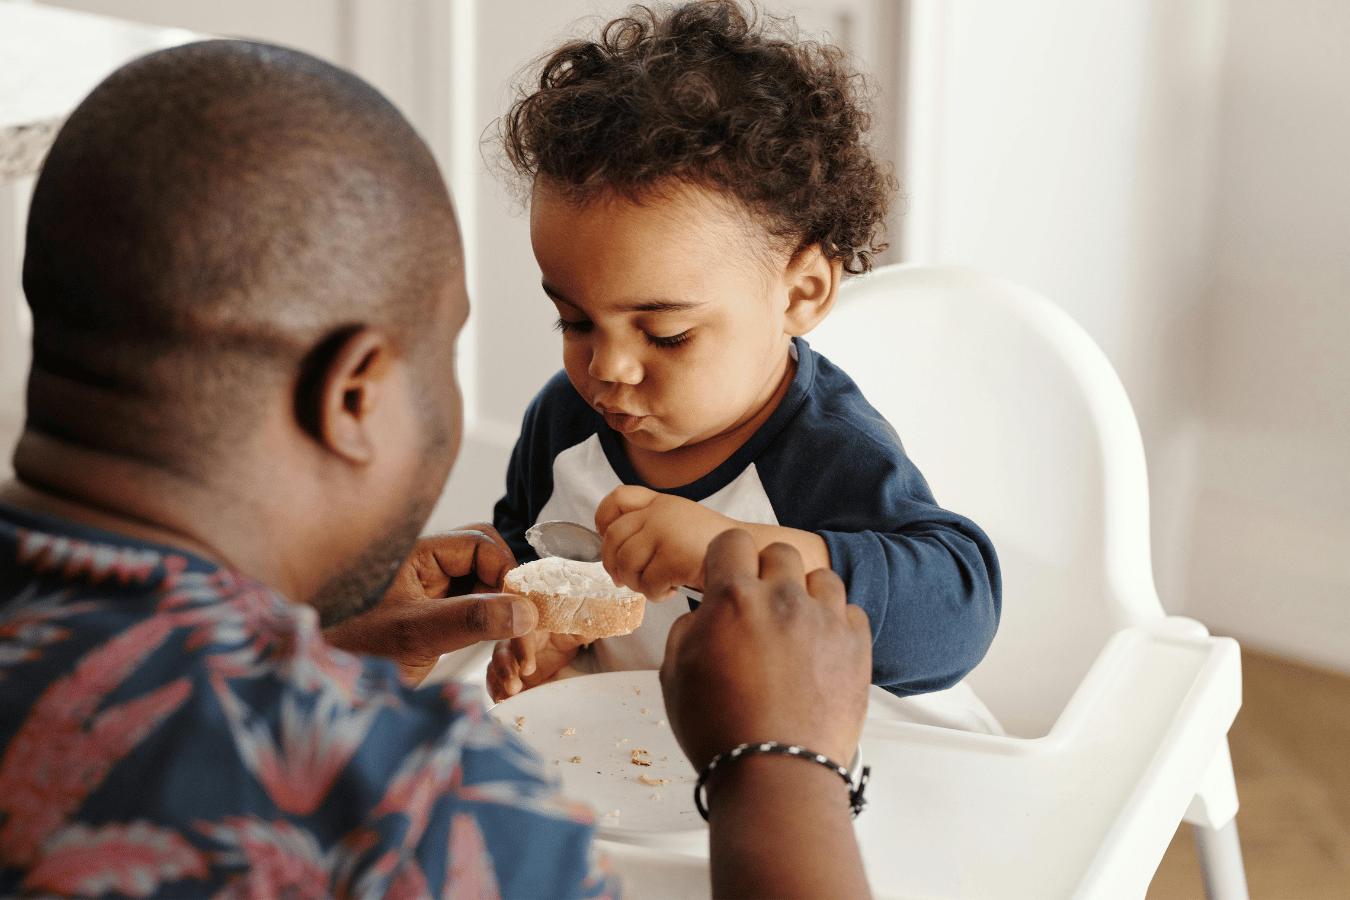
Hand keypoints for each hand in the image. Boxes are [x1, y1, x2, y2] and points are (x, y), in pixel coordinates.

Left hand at [323, 525, 536, 682]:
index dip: (506, 572)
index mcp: (419, 555)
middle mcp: (429, 570)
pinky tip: (503, 665)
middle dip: (511, 596)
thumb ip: (471, 618)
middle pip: (489, 564)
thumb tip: (524, 610)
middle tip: (524, 631)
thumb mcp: (417, 634)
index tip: (521, 608)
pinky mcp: (438, 622)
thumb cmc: (352, 653)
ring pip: (488, 593)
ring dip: (508, 622)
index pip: (481, 544)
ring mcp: (434, 596)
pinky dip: (495, 638)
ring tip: (518, 660)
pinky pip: (479, 618)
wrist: (321, 688)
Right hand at [487, 631, 585, 701]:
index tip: (528, 669)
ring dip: (498, 681)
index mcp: (533, 625)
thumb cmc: (564, 635)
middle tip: (514, 687)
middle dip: (505, 669)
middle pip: (503, 649)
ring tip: (505, 698)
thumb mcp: (576, 632)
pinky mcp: (508, 672)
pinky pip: (495, 680)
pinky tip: (501, 701)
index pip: (523, 632)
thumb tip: (597, 621)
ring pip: (496, 665)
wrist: (557, 648)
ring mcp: (510, 656)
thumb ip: (582, 629)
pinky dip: (496, 690)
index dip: (523, 649)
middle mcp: (516, 638)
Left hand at [596, 485, 732, 599]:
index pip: (618, 498)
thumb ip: (652, 525)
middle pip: (613, 538)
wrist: (749, 553)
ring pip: (625, 563)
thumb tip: (614, 551)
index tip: (603, 535)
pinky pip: (647, 583)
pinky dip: (655, 594)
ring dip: (635, 583)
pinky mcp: (674, 556)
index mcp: (661, 502)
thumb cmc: (712, 546)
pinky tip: (671, 590)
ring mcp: (666, 532)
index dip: (602, 517)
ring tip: (653, 586)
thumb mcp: (681, 521)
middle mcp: (660, 513)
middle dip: (612, 564)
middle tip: (623, 579)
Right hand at [659, 529, 870, 769]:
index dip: (726, 557)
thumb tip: (702, 614)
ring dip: (806, 593)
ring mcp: (824, 620)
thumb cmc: (722, 731)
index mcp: (733, 599)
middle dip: (767, 571)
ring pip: (822, 576)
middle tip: (760, 603)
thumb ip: (687, 628)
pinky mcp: (856, 646)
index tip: (728, 572)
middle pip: (781, 552)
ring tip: (795, 625)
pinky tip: (819, 648)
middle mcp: (782, 599)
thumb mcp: (674, 675)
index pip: (733, 541)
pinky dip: (836, 623)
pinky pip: (850, 611)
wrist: (775, 773)